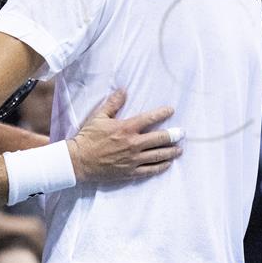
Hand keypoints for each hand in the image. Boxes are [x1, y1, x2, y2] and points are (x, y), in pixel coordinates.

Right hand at [67, 89, 181, 182]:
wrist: (79, 161)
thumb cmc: (88, 137)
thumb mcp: (98, 117)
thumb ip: (113, 104)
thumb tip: (123, 90)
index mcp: (126, 128)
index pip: (149, 119)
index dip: (162, 113)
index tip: (171, 110)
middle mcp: (133, 144)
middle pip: (160, 139)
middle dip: (174, 135)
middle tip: (182, 133)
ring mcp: (133, 160)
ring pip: (158, 155)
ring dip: (171, 152)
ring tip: (179, 149)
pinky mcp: (130, 172)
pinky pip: (150, 170)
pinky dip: (161, 167)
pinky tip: (167, 164)